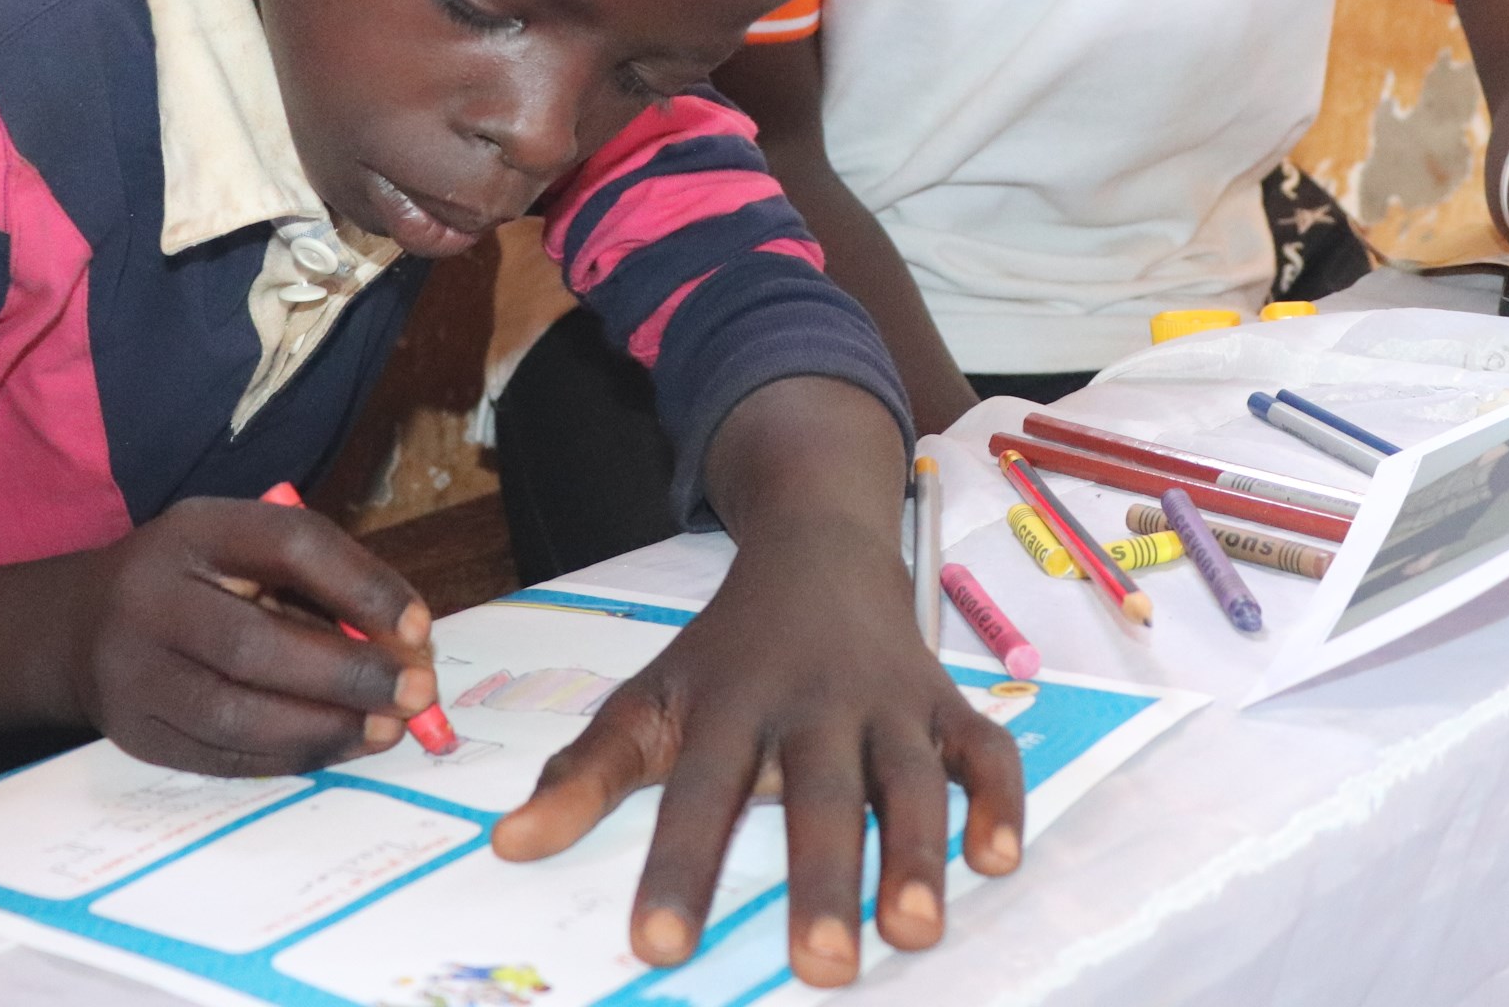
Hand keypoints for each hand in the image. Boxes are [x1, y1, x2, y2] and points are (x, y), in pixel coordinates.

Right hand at [57, 495, 437, 775]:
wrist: (82, 626)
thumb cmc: (199, 579)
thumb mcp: (248, 547)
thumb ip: (320, 582)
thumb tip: (406, 644)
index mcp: (196, 532)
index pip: (288, 545)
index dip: (361, 586)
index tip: (418, 626)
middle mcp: (151, 598)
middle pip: (254, 643)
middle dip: (348, 674)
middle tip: (417, 693)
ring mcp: (133, 673)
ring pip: (233, 714)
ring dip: (324, 728)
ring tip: (387, 730)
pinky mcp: (136, 734)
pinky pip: (220, 756)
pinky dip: (290, 755)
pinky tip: (338, 747)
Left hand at [489, 380, 1024, 987]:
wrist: (817, 543)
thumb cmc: (726, 650)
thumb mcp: (650, 697)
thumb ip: (586, 774)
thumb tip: (508, 846)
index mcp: (731, 707)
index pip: (700, 794)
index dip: (679, 868)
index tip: (659, 944)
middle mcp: (814, 703)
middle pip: (819, 795)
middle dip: (824, 879)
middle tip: (823, 966)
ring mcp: (887, 701)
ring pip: (910, 777)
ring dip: (918, 851)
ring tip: (916, 930)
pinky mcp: (943, 700)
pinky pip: (985, 747)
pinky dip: (1000, 797)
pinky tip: (999, 858)